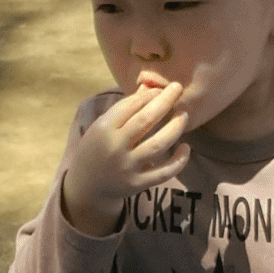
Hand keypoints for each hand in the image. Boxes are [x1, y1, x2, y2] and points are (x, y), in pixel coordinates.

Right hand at [60, 77, 190, 236]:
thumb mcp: (103, 126)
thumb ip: (125, 108)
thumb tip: (149, 87)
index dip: (149, 95)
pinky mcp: (138, 184)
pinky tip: (186, 147)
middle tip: (177, 88)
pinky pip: (164, 172)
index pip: (130, 106)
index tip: (161, 89)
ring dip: (175, 127)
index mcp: (104, 128)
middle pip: (146, 120)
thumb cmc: (97, 149)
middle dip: (165, 101)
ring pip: (158, 144)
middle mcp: (115, 147)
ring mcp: (127, 166)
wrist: (86, 185)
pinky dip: (179, 160)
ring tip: (183, 115)